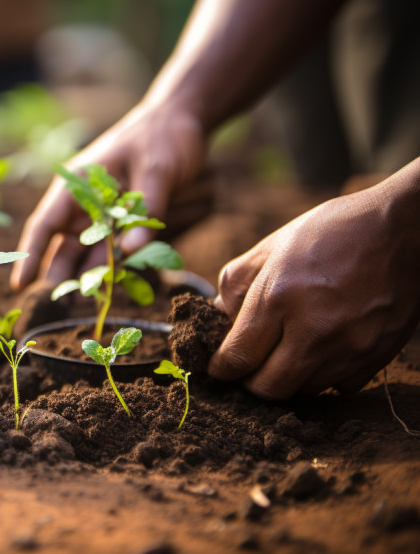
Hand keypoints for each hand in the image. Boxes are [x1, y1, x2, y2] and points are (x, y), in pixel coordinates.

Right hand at [10, 101, 204, 289]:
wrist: (181, 119)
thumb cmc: (163, 136)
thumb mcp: (158, 168)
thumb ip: (147, 206)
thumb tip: (130, 251)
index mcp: (78, 183)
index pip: (45, 224)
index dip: (30, 255)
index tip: (20, 285)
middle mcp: (84, 202)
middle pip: (63, 245)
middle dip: (58, 276)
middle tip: (55, 307)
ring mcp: (103, 213)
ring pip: (88, 252)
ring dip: (86, 277)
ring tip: (84, 304)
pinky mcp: (123, 221)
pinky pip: (114, 250)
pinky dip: (113, 268)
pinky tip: (112, 288)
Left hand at [209, 181, 419, 397]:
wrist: (405, 228)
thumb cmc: (334, 231)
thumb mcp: (272, 246)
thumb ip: (236, 285)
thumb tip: (217, 317)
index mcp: (279, 297)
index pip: (238, 358)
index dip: (223, 368)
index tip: (221, 366)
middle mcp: (314, 330)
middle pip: (269, 388)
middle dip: (252, 380)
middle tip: (252, 364)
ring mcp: (350, 347)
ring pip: (305, 390)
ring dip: (290, 376)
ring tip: (290, 348)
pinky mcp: (378, 356)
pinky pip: (340, 385)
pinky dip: (326, 375)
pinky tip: (324, 349)